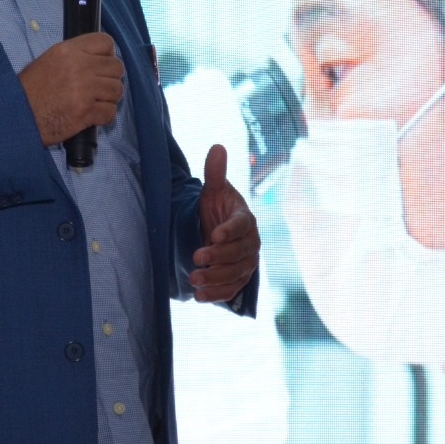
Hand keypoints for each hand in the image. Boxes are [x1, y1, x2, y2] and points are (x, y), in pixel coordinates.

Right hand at [18, 33, 124, 145]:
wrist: (17, 115)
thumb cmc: (29, 90)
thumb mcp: (48, 60)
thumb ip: (75, 56)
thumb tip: (97, 59)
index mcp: (68, 51)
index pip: (105, 42)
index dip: (108, 54)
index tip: (101, 64)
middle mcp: (79, 67)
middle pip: (116, 67)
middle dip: (110, 78)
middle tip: (99, 86)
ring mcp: (84, 91)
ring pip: (117, 90)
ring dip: (109, 97)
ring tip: (95, 101)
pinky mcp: (86, 113)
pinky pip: (110, 112)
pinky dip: (104, 115)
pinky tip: (92, 115)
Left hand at [190, 144, 260, 302]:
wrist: (217, 232)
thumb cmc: (216, 209)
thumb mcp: (213, 191)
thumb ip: (215, 173)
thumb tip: (217, 147)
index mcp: (245, 220)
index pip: (241, 226)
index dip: (229, 231)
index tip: (213, 235)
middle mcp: (250, 243)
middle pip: (238, 253)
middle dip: (218, 257)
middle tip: (196, 257)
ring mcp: (246, 263)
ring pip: (235, 274)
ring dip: (215, 278)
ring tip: (194, 280)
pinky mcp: (239, 279)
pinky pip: (232, 289)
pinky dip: (217, 294)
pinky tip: (200, 296)